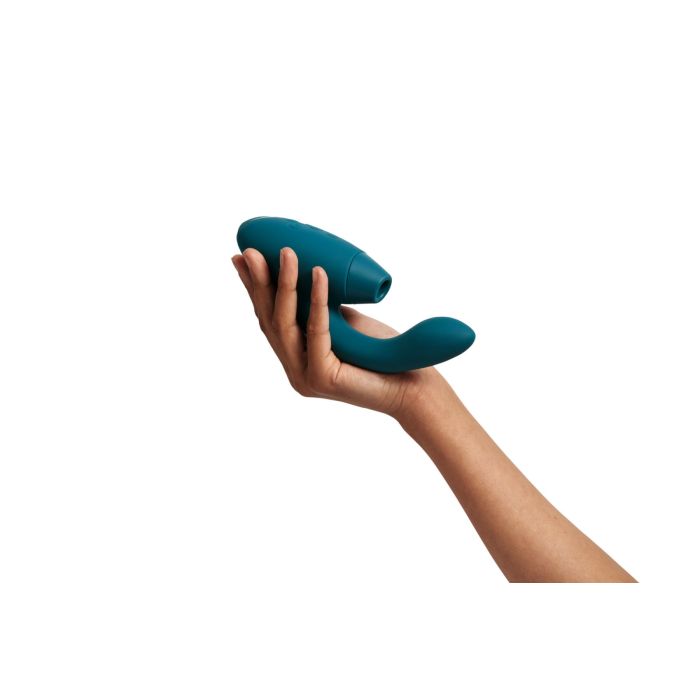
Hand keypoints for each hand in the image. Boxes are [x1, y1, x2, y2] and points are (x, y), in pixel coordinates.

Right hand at [232, 247, 442, 416]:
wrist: (412, 386)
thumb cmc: (381, 353)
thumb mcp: (344, 322)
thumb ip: (322, 307)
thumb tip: (308, 270)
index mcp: (296, 357)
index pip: (269, 319)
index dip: (253, 288)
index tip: (243, 256)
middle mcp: (295, 370)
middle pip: (269, 321)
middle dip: (259, 283)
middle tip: (253, 250)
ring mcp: (305, 377)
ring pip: (286, 325)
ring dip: (284, 284)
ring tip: (287, 252)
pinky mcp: (321, 378)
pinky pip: (316, 331)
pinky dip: (316, 300)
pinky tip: (318, 274)